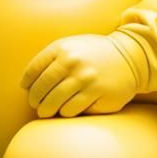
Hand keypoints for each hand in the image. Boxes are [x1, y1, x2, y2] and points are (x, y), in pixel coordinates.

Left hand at [20, 34, 139, 118]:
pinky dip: (66, 112)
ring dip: (48, 110)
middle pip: (41, 90)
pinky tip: (68, 109)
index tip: (27, 89)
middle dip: (35, 100)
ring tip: (48, 110)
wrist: (130, 56)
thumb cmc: (94, 53)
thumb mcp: (72, 45)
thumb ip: (50, 58)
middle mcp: (73, 62)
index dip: (27, 83)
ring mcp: (86, 79)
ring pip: (55, 103)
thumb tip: (26, 83)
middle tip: (36, 105)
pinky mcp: (98, 94)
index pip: (34, 70)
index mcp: (62, 48)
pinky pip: (72, 110)